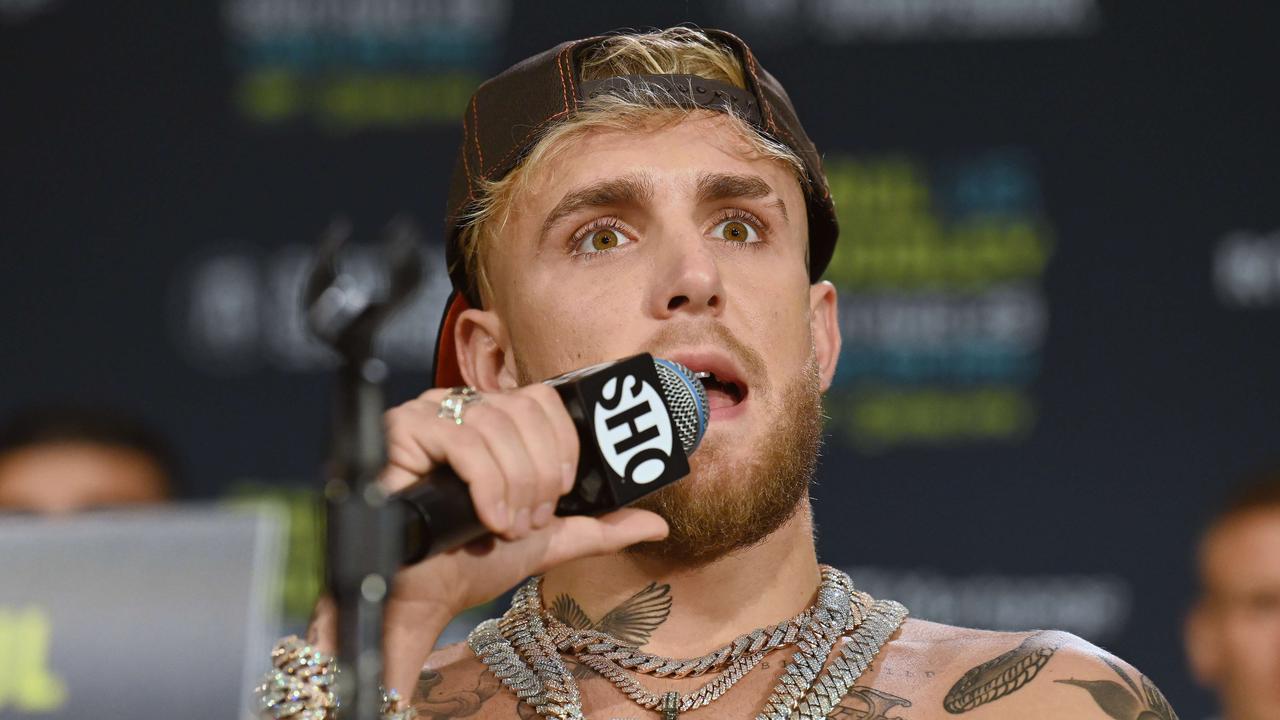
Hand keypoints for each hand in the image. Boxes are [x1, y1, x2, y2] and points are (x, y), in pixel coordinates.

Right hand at [309, 382, 669, 697]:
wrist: (424, 596)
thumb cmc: (472, 561)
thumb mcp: (548, 540)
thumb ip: (598, 527)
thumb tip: (657, 522)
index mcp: (493, 422)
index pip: (543, 399)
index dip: (561, 445)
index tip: (558, 494)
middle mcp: (460, 408)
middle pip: (523, 410)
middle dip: (539, 474)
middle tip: (531, 520)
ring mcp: (429, 414)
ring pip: (496, 425)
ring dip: (514, 485)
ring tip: (506, 526)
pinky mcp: (403, 429)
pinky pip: (462, 439)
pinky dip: (487, 484)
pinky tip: (487, 519)